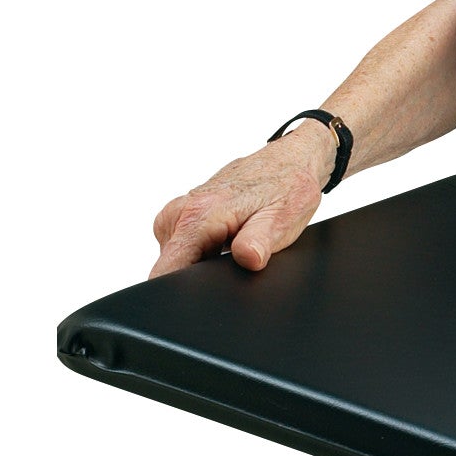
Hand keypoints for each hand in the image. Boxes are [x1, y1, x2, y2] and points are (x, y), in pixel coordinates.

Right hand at [149, 126, 335, 276]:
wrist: (289, 161)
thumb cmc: (287, 187)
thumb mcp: (282, 219)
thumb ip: (260, 242)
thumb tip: (247, 259)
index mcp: (199, 216)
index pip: (167, 270)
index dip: (181, 293)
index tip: (204, 295)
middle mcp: (180, 212)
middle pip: (170, 268)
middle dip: (197, 278)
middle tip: (236, 261)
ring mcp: (179, 212)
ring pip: (176, 258)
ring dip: (201, 262)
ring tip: (235, 246)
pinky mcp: (183, 214)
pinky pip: (182, 245)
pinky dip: (202, 251)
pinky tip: (227, 241)